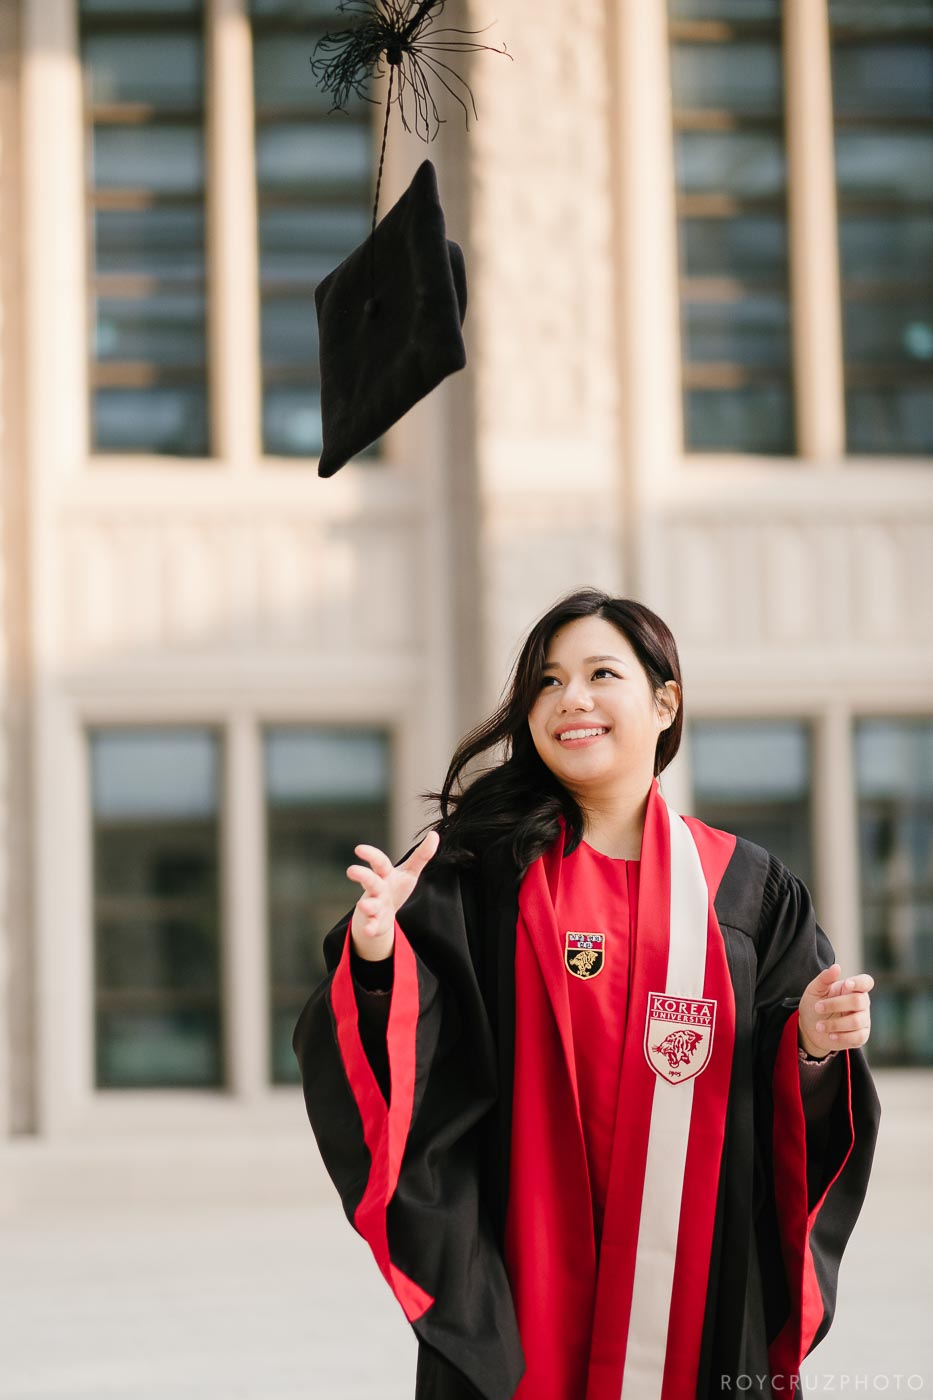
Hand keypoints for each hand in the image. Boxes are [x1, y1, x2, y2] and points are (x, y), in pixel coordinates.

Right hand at [347, 830, 439, 961]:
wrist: (382, 916)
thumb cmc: (395, 888)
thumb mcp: (409, 872)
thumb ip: (422, 855)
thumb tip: (435, 834)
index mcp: (385, 875)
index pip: (378, 862)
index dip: (370, 855)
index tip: (359, 849)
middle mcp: (377, 889)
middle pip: (370, 881)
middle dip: (362, 875)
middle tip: (351, 870)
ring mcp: (374, 906)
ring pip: (369, 904)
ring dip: (367, 905)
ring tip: (364, 906)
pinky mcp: (375, 923)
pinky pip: (371, 925)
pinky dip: (369, 928)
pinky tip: (368, 930)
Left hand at [798, 963, 873, 1057]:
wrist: (809, 1029)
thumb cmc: (814, 1005)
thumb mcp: (814, 990)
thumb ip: (825, 978)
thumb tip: (836, 967)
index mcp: (851, 988)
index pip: (866, 982)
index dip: (859, 983)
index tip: (846, 984)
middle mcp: (861, 1003)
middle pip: (859, 1001)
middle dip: (836, 1005)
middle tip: (818, 1007)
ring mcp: (863, 1020)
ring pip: (857, 1021)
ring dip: (835, 1024)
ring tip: (819, 1026)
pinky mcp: (861, 1036)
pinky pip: (857, 1037)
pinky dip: (842, 1036)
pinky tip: (830, 1035)